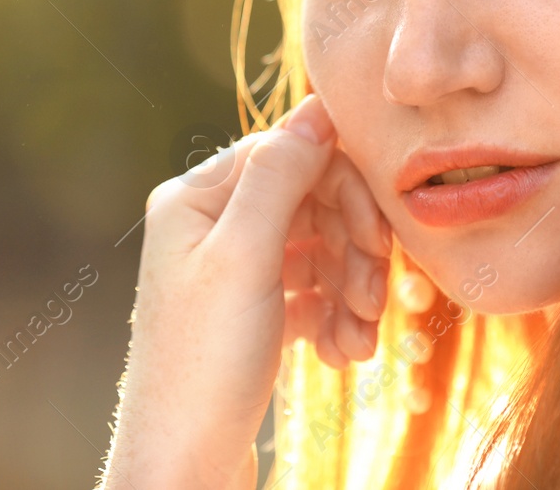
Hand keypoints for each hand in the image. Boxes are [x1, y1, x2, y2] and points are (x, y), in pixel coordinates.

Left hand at [101, 94, 391, 489]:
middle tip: (374, 297)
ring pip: (318, 250)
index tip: (379, 234)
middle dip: (352, 248)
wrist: (181, 466)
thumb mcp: (242, 260)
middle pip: (310, 203)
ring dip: (351, 290)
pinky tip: (344, 354)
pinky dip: (335, 318)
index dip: (343, 187)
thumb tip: (319, 106)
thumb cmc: (202, 366)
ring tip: (362, 338)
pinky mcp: (251, 315)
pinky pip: (310, 293)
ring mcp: (231, 272)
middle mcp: (209, 227)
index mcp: (195, 199)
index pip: (289, 154)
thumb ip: (279, 179)